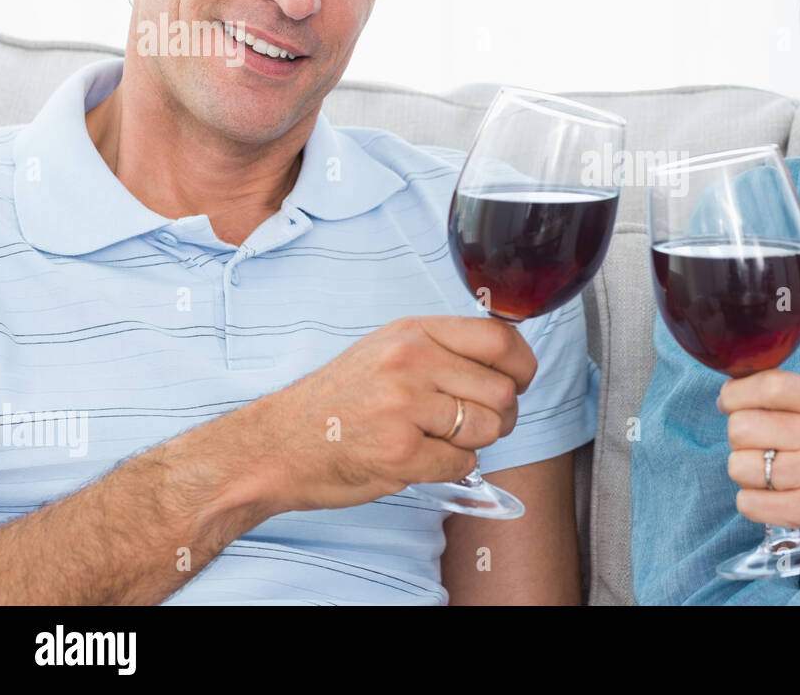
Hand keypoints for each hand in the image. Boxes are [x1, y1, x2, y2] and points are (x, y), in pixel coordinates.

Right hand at [245, 315, 536, 513]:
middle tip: (473, 423)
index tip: (519, 380)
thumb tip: (507, 360)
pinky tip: (420, 458)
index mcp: (413, 332)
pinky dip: (450, 467)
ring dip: (475, 442)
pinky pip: (463, 463)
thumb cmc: (338, 401)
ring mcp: (405, 406)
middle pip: (503, 391)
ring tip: (439, 439)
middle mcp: (411, 362)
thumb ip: (443, 348)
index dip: (522, 366)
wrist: (276, 445)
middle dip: (500, 414)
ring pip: (488, 428)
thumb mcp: (387, 350)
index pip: (500, 340)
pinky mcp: (400, 452)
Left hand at [719, 369, 799, 582]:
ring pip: (740, 466)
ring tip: (772, 480)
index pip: (769, 384)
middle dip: (739, 441)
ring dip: (746, 476)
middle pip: (743, 426)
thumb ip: (790, 403)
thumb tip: (730, 394)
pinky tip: (776, 501)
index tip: (729, 403)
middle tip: (759, 450)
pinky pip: (748, 502)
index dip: (736, 393)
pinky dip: (753, 504)